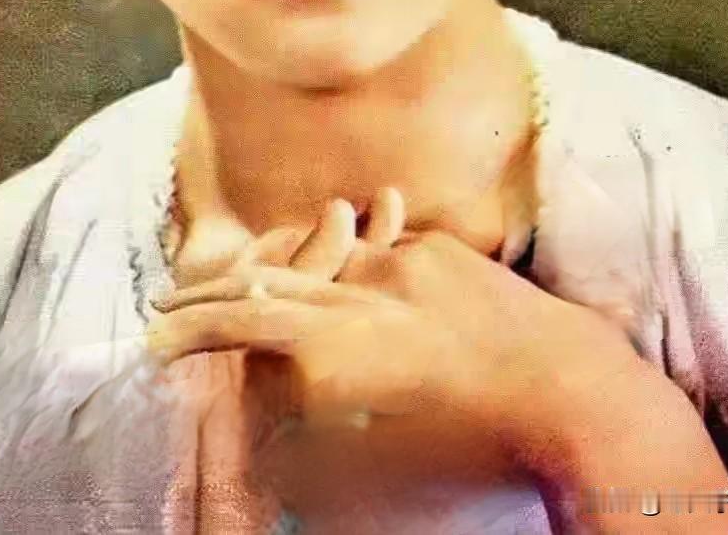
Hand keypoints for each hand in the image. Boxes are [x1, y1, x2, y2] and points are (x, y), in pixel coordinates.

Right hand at [147, 189, 642, 517]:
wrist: (574, 397)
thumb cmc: (471, 454)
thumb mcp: (376, 476)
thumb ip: (308, 456)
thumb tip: (266, 449)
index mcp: (336, 346)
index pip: (241, 324)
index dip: (191, 328)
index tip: (154, 336)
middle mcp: (360, 292)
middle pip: (266, 280)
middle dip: (213, 291)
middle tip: (173, 295)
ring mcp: (402, 262)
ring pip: (319, 259)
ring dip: (280, 270)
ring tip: (247, 276)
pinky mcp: (441, 250)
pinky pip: (377, 251)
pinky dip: (352, 262)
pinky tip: (339, 258)